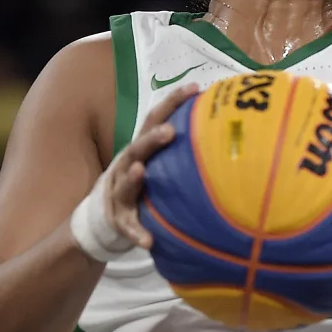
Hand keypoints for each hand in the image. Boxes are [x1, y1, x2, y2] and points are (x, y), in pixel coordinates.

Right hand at [102, 82, 199, 249]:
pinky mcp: (120, 219)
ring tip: (140, 172)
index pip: (154, 119)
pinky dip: (137, 233)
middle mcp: (127, 165)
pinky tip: (148, 242)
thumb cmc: (144, 180)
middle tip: (170, 132)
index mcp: (140, 148)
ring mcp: (120, 192)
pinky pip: (128, 226)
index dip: (172, 102)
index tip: (195, 88)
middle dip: (151, 139)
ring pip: (125, 183)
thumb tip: (225, 130)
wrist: (106, 214)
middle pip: (137, 148)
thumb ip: (181, 147)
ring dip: (133, 177)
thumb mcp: (157, 160)